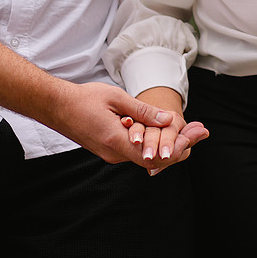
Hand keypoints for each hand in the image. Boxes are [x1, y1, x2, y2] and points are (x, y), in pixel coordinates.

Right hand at [46, 80, 185, 166]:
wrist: (56, 107)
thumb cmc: (85, 99)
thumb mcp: (117, 98)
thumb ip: (143, 111)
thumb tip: (168, 120)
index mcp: (117, 142)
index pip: (155, 156)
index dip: (178, 147)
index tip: (197, 133)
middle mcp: (115, 154)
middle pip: (154, 159)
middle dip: (179, 146)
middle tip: (200, 130)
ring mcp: (111, 154)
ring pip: (145, 155)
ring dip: (166, 145)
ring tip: (188, 130)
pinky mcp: (108, 149)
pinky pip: (134, 151)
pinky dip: (151, 143)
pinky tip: (161, 130)